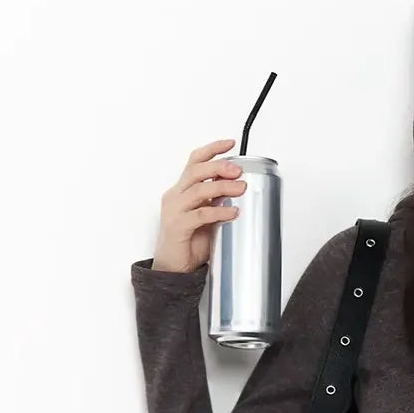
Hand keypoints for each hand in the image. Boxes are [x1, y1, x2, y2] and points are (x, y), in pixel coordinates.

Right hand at [150, 138, 247, 273]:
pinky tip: (232, 212)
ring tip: (241, 188)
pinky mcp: (178, 227)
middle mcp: (175, 196)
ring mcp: (174, 210)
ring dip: (222, 187)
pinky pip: (200, 215)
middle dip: (219, 167)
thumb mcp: (206, 217)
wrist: (173, 269)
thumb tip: (238, 188)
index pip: (194, 162)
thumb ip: (217, 201)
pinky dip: (219, 212)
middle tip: (238, 170)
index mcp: (181, 190)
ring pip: (198, 189)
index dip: (212, 150)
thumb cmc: (189, 243)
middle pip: (196, 171)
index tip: (230, 143)